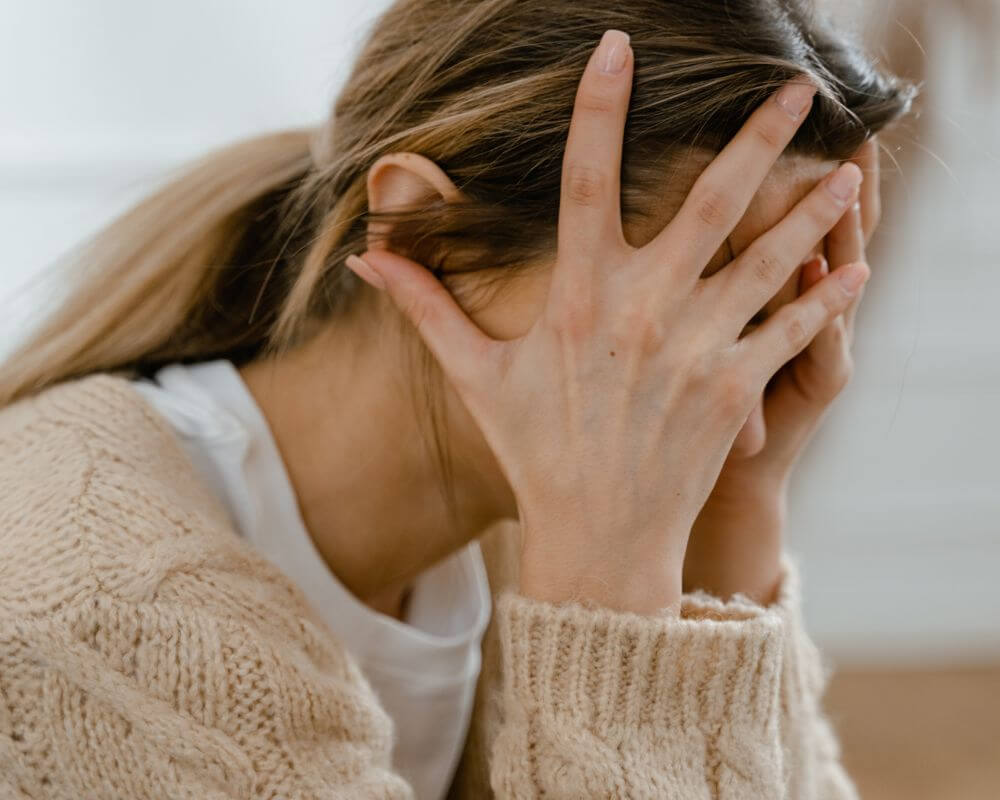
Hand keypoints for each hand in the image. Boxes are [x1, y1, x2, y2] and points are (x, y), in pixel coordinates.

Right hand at [346, 31, 867, 615]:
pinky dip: (829, 299)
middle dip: (757, 137)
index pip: (586, 179)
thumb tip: (364, 257)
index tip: (619, 48)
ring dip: (813, 209)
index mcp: (578, 296)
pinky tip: (858, 267)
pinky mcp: (735, 390)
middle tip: (795, 83)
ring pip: (771, 258)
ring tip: (851, 168)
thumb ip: (425, 306)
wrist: (596, 537)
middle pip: (711, 200)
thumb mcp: (475, 375)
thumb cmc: (535, 451)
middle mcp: (644, 311)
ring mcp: (697, 350)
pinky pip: (793, 331)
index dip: (600, 107)